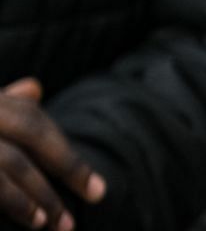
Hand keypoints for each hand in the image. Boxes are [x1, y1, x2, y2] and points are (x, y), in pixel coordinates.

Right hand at [0, 79, 104, 230]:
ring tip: (59, 223)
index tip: (95, 186)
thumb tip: (35, 88)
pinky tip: (34, 220)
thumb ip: (4, 102)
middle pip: (31, 134)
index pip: (34, 121)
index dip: (66, 151)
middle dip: (67, 167)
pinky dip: (13, 201)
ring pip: (11, 162)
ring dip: (39, 193)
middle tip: (96, 197)